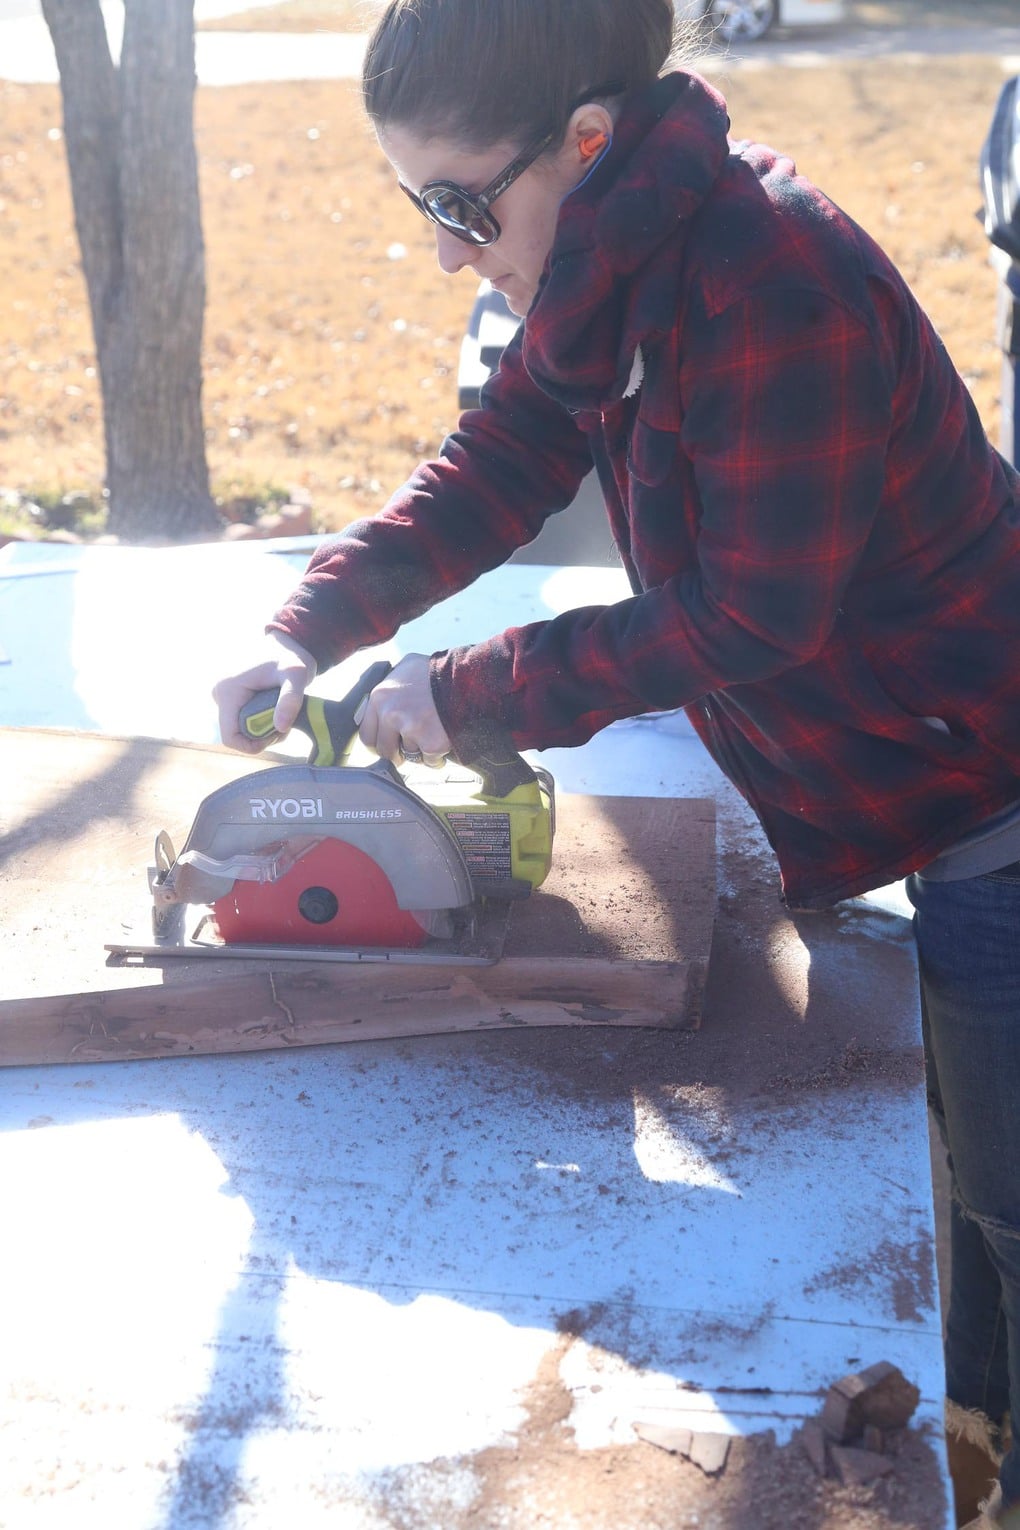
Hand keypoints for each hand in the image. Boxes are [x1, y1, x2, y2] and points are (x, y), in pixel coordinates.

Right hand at [213, 633, 316, 752]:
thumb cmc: (291, 656)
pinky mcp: (231, 695)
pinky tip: (275, 708)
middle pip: (237, 734)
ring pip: (240, 728)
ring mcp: (223, 694)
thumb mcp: (296, 675)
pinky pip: (242, 718)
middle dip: (262, 736)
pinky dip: (260, 720)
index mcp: (228, 691)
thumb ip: (290, 700)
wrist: (287, 640)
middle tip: (285, 722)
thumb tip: (280, 728)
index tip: (277, 734)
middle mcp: (219, 693)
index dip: (252, 745)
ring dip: (263, 728)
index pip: (230, 737)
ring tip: (283, 711)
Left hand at [358, 653, 451, 767]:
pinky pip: (430, 762)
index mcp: (380, 697)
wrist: (465, 678)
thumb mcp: (405, 669)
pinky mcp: (430, 743)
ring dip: (421, 750)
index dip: (379, 743)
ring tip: (433, 732)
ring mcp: (410, 730)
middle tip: (411, 746)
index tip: (388, 745)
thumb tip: (379, 705)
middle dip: (398, 753)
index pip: (367, 735)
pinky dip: (437, 757)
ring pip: (410, 756)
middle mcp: (390, 714)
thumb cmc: (436, 672)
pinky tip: (443, 740)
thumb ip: (390, 688)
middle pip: (385, 751)